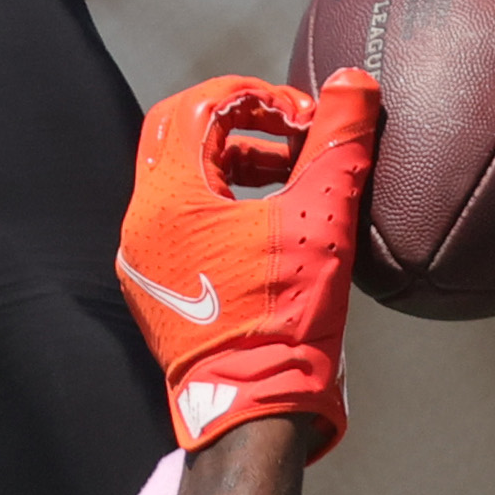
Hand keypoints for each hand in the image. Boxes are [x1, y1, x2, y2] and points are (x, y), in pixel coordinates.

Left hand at [115, 72, 378, 456]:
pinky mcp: (158, 294)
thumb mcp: (323, 221)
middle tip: (295, 134)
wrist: (255, 411)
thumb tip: (353, 83)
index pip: (199, 107)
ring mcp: (144, 263)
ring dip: (236, 164)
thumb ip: (338, 143)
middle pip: (181, 138)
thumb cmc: (284, 321)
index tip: (305, 114)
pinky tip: (272, 228)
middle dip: (242, 124)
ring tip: (293, 177)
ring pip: (182, 183)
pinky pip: (183, 226)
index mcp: (169, 199)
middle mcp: (141, 225)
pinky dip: (224, 206)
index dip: (257, 96)